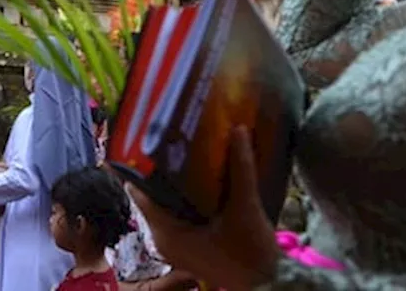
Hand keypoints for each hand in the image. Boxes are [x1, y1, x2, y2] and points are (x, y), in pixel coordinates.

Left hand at [130, 127, 280, 290]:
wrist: (268, 286)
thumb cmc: (252, 253)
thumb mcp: (246, 209)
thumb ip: (240, 170)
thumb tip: (237, 130)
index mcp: (165, 232)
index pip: (137, 191)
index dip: (138, 164)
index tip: (143, 136)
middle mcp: (162, 238)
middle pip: (149, 194)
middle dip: (158, 167)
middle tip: (167, 136)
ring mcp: (173, 244)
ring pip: (162, 203)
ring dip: (171, 181)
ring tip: (181, 148)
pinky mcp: (187, 244)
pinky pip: (174, 213)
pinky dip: (182, 195)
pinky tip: (195, 176)